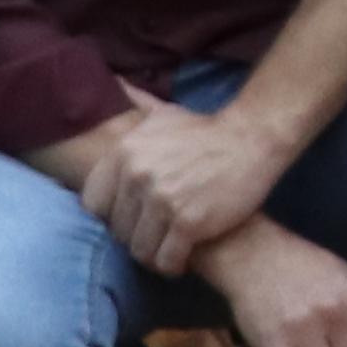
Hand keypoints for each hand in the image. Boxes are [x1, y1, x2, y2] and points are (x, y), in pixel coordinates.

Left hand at [70, 89, 293, 269]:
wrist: (252, 140)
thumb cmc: (206, 133)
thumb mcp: (162, 115)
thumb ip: (132, 107)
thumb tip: (113, 82)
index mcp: (125, 152)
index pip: (93, 204)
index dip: (112, 215)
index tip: (132, 215)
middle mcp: (137, 175)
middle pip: (119, 231)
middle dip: (137, 236)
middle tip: (157, 233)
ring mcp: (162, 200)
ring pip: (141, 250)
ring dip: (155, 254)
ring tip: (170, 247)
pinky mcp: (188, 222)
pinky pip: (167, 260)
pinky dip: (174, 264)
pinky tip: (185, 256)